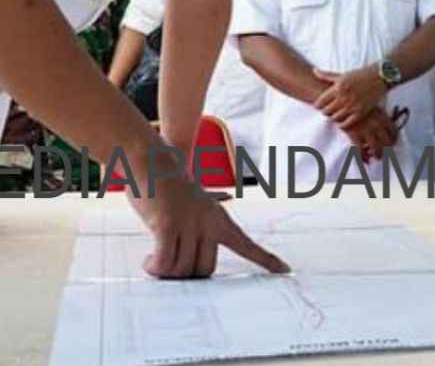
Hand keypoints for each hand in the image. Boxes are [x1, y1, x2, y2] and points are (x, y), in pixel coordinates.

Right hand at [128, 158, 287, 278]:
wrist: (150, 159)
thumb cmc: (169, 181)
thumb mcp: (196, 198)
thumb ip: (207, 214)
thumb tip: (220, 208)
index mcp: (219, 218)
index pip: (247, 244)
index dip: (266, 260)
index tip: (285, 271)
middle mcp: (209, 222)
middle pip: (205, 269)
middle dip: (187, 276)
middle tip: (169, 268)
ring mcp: (190, 223)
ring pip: (182, 269)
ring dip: (165, 272)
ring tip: (154, 262)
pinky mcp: (168, 225)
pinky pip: (165, 262)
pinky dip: (156, 267)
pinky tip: (149, 263)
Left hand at [313, 66, 389, 128]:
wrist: (379, 78)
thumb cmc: (359, 75)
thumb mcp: (342, 74)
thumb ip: (326, 75)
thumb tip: (314, 71)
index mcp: (338, 87)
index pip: (320, 102)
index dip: (317, 105)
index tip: (319, 105)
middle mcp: (344, 97)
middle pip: (326, 111)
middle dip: (325, 111)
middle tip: (327, 110)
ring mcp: (352, 105)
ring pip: (335, 118)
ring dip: (333, 117)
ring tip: (335, 115)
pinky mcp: (360, 112)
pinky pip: (346, 123)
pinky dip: (342, 124)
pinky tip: (342, 121)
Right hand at [340, 106, 397, 162]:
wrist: (344, 102)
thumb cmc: (359, 104)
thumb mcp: (373, 107)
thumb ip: (381, 117)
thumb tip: (386, 127)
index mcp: (383, 117)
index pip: (394, 131)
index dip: (394, 139)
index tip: (393, 142)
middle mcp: (377, 125)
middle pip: (387, 142)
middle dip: (388, 149)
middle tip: (388, 153)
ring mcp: (366, 130)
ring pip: (376, 148)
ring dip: (378, 154)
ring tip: (378, 157)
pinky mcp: (355, 134)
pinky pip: (361, 149)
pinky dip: (363, 155)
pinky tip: (365, 158)